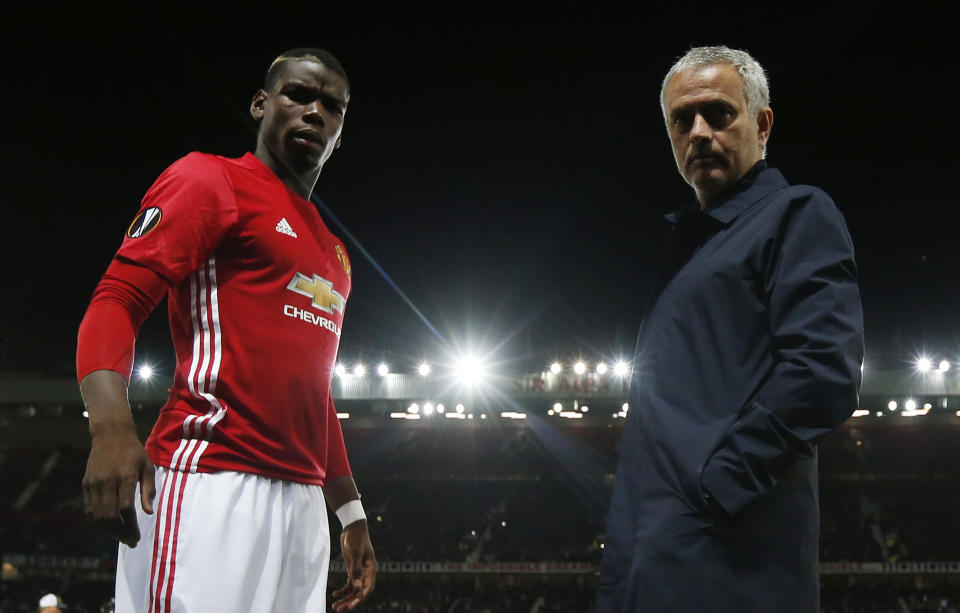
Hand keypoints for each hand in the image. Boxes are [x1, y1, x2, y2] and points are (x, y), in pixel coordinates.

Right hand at [82, 425, 154, 547]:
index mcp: (125, 477)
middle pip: (110, 516)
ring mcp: (94, 484)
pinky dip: (98, 522)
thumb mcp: (147, 467)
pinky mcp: (86, 484)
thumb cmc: (134, 452)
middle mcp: (107, 482)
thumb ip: (148, 490)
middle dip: (120, 533)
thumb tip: (149, 513)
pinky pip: (90, 509)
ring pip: (97, 516)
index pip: (125, 509)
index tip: (137, 536)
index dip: (130, 526)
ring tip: (121, 538)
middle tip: (130, 542)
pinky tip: (109, 527)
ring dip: (108, 531)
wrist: (111, 435)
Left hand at [331, 520, 375, 610]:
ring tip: (334, 606)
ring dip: (345, 598)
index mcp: (371, 569)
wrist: (352, 528)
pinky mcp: (352, 569)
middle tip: (339, 609)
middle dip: (350, 602)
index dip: (360, 598)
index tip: (351, 606)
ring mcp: (359, 571)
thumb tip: (356, 587)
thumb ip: (356, 570)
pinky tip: (334, 594)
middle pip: (359, 592)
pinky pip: (349, 584)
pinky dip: (342, 590)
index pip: (368, 588)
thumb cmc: (356, 538)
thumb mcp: (355, 553)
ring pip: (353, 590)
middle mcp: (366, 572)